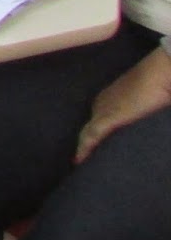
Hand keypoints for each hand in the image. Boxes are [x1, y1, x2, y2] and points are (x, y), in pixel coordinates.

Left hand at [76, 47, 170, 163]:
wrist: (159, 74)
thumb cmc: (156, 86)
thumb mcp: (144, 104)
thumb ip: (137, 115)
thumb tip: (141, 123)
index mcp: (107, 99)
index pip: (94, 122)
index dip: (90, 136)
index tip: (90, 150)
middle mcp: (101, 104)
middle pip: (88, 128)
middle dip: (85, 144)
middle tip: (83, 162)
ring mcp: (103, 110)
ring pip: (87, 134)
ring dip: (84, 149)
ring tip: (82, 165)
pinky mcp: (109, 117)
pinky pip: (92, 135)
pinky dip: (86, 148)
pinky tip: (80, 160)